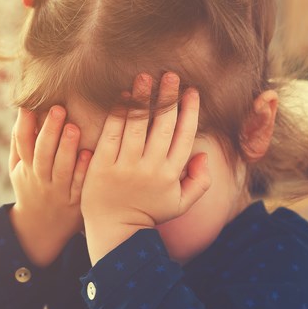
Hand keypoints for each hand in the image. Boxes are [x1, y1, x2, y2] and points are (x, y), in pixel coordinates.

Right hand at [8, 106, 91, 266]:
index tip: (31, 104)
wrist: (41, 228)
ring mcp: (57, 190)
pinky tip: (89, 154)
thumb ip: (18, 141)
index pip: (22, 142)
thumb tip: (22, 109)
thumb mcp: (17, 168)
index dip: (25, 123)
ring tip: (74, 127)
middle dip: (49, 131)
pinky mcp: (74, 200)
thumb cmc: (30, 187)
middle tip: (58, 109)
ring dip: (67, 148)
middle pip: (43, 153)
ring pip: (61, 168)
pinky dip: (82, 170)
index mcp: (25, 166)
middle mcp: (40, 177)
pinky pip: (78, 185)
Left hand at [81, 72, 210, 264]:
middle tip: (171, 75)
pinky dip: (118, 114)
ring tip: (146, 77)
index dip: (189, 111)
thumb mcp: (182, 203)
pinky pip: (112, 134)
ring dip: (143, 99)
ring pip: (137, 125)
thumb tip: (204, 154)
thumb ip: (200, 181)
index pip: (184, 136)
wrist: (115, 232)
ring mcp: (125, 166)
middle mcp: (150, 168)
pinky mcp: (103, 165)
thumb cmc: (149, 214)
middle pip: (162, 125)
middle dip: (168, 98)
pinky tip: (123, 96)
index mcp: (171, 175)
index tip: (191, 91)